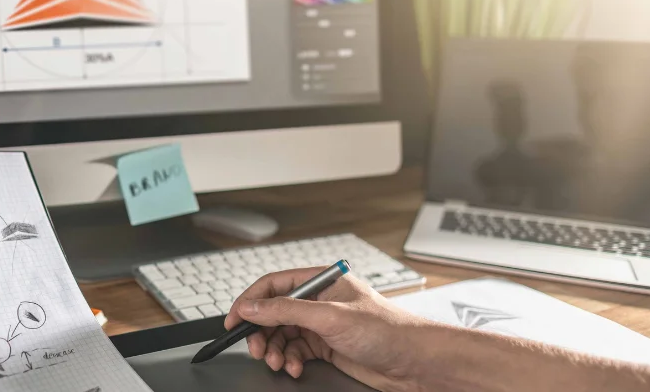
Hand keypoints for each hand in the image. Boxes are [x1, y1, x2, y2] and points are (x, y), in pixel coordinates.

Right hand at [223, 267, 433, 391]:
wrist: (415, 362)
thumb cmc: (388, 330)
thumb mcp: (330, 317)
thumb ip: (286, 311)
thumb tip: (252, 307)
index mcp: (322, 279)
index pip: (274, 285)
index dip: (250, 302)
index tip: (234, 320)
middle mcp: (320, 300)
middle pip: (274, 313)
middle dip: (262, 333)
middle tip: (257, 349)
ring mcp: (323, 324)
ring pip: (283, 335)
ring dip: (276, 350)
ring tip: (278, 362)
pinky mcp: (327, 345)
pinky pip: (296, 351)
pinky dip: (290, 361)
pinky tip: (295, 368)